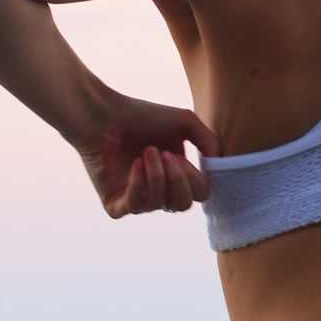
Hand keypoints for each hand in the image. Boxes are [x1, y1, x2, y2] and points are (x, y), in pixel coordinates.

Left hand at [73, 91, 218, 218]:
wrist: (103, 114)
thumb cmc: (141, 115)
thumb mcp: (186, 122)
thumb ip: (210, 142)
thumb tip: (217, 165)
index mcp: (176, 175)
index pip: (199, 194)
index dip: (195, 178)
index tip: (180, 154)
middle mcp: (158, 191)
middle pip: (183, 205)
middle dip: (178, 179)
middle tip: (166, 154)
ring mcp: (137, 199)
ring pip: (160, 204)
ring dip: (157, 176)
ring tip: (147, 151)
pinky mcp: (115, 204)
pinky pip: (135, 207)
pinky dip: (138, 185)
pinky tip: (134, 164)